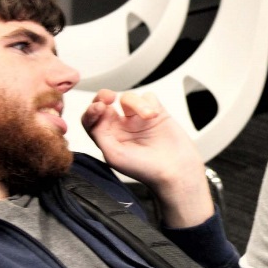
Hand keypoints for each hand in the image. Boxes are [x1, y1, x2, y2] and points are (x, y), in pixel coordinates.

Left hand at [81, 90, 211, 226]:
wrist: (175, 170)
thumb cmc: (146, 169)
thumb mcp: (114, 155)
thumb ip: (100, 133)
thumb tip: (98, 113)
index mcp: (109, 138)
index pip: (92, 119)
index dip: (92, 111)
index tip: (99, 108)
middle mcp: (121, 128)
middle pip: (105, 103)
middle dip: (104, 96)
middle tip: (109, 97)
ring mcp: (138, 120)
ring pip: (128, 98)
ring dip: (136, 104)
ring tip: (148, 116)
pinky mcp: (156, 113)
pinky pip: (148, 97)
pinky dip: (149, 103)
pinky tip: (154, 115)